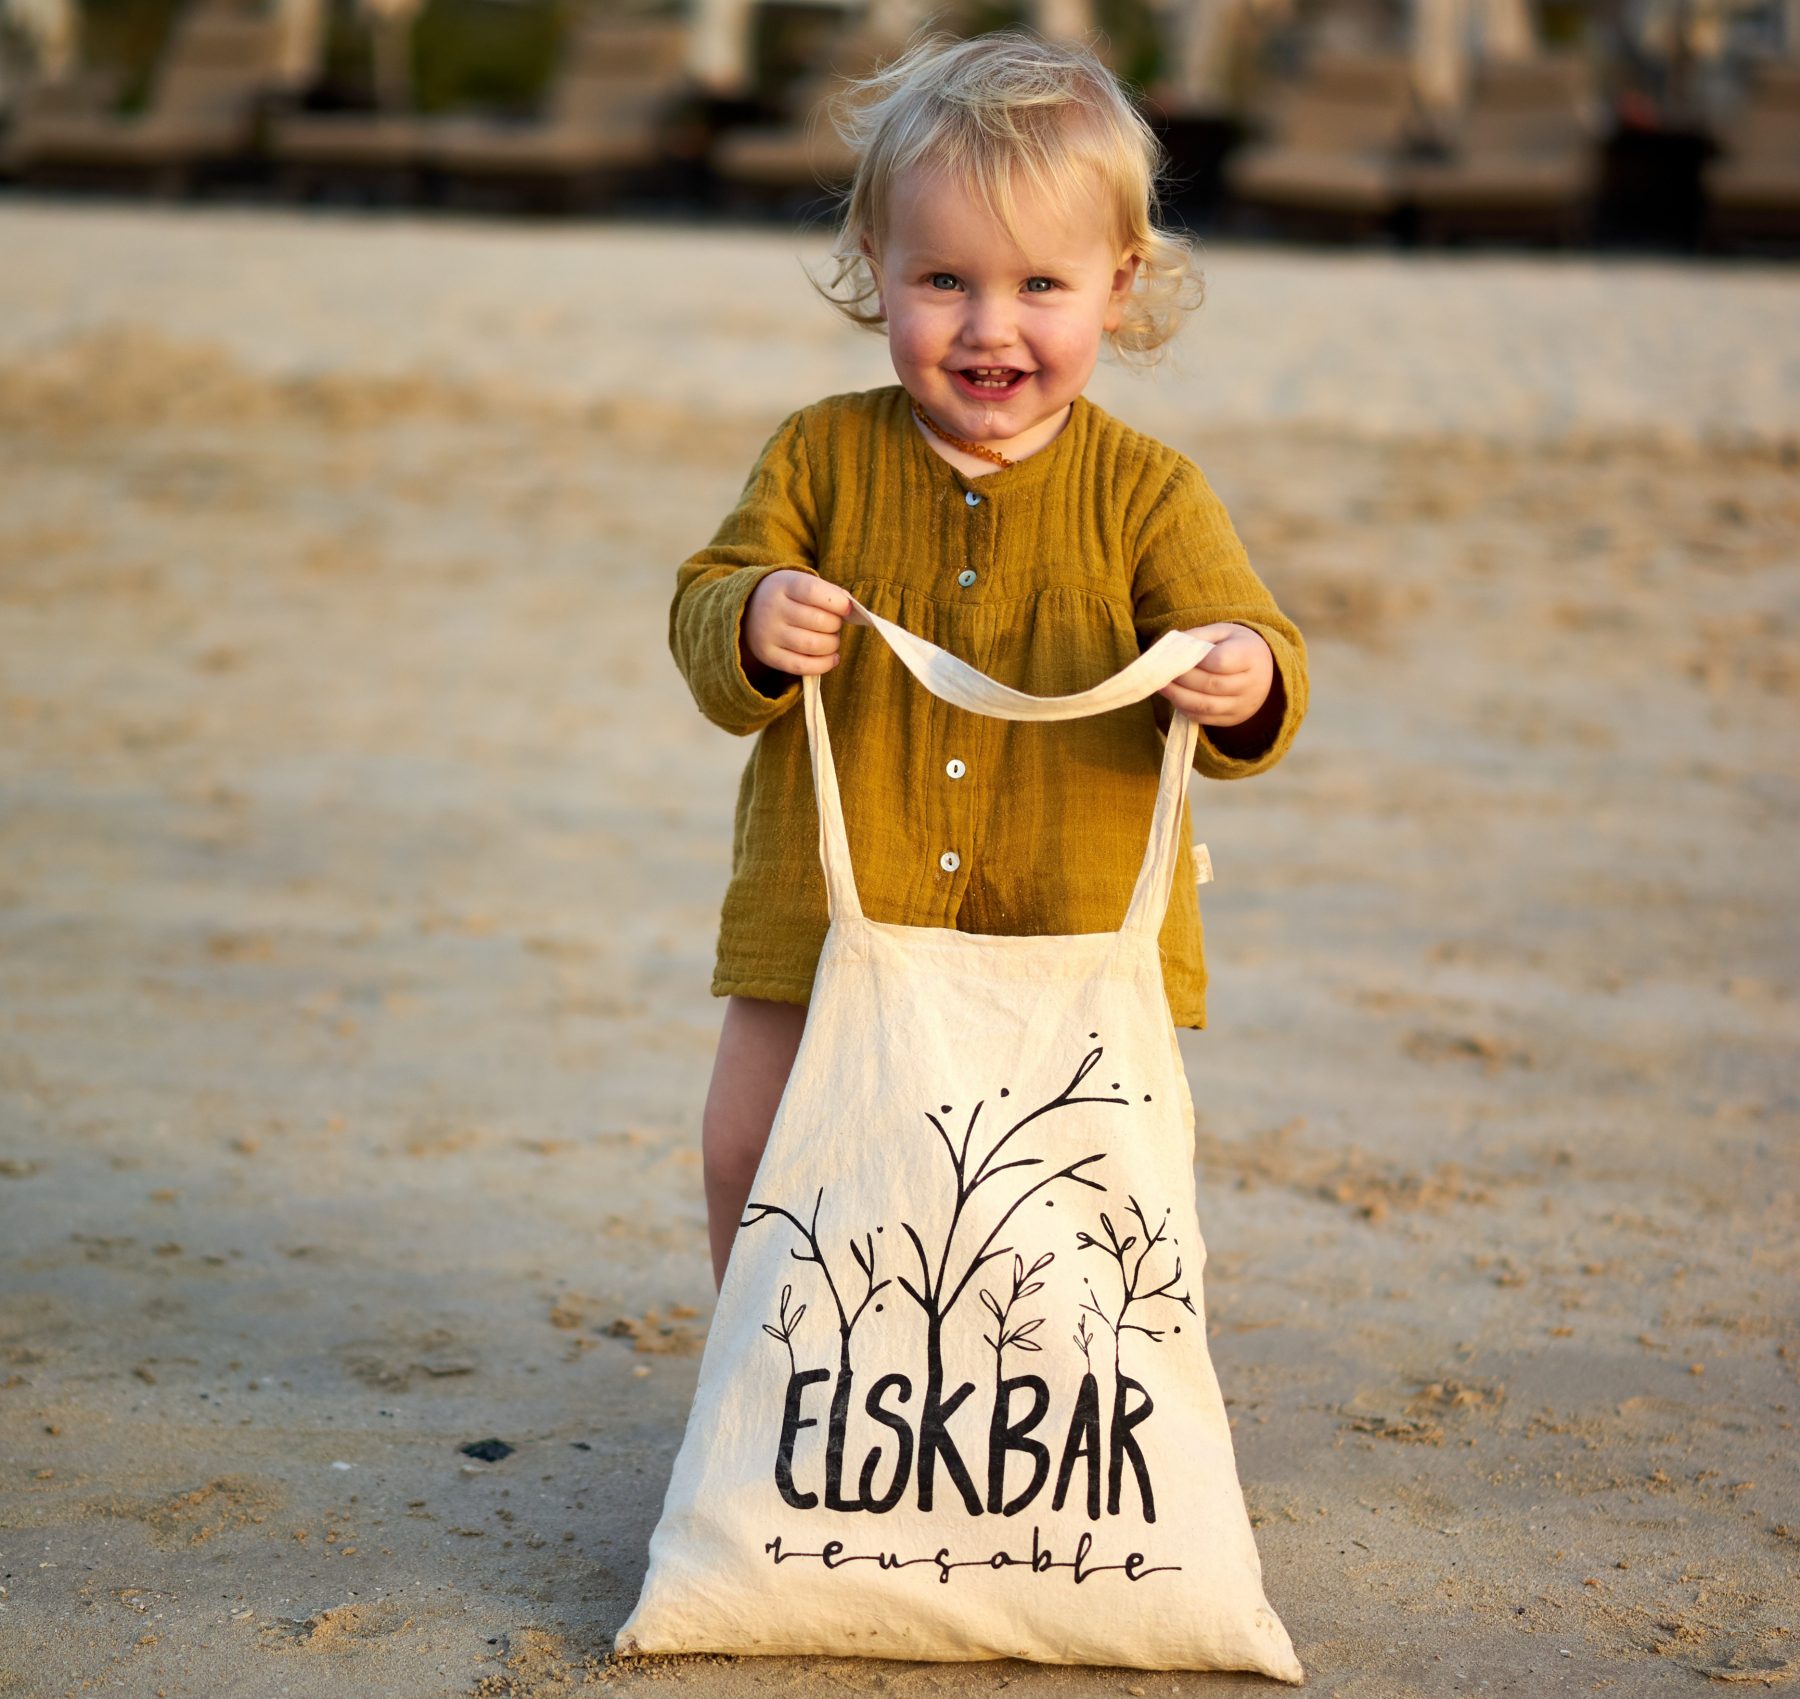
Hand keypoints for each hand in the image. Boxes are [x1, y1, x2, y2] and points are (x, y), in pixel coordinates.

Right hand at [743, 570, 849, 678]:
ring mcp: (769, 634)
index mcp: (782, 585)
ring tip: (831, 640)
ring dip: (832, 644)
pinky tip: (832, 657)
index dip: (838, 603)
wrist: (749, 610)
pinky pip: (801, 666)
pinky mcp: (769, 656)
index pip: (814, 592)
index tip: (847, 609)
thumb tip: (852, 608)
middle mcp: (772, 609)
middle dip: (835, 625)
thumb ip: (829, 592)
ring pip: (812, 645)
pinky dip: (824, 664)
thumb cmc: (787, 596)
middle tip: (834, 625)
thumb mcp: (802, 583)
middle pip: (818, 621)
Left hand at [1157, 623, 1273, 726]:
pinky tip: (1174, 697)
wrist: (1264, 669)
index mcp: (1251, 656)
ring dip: (1178, 697)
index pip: (1220, 661)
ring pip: (1205, 706)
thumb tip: (1170, 649)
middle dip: (1181, 679)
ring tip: (1161, 685)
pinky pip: (1204, 718)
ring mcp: (1244, 705)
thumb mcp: (1222, 632)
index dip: (1195, 660)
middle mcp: (1253, 684)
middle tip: (1160, 672)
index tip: (1177, 655)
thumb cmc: (1236, 646)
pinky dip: (1184, 709)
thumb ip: (1198, 637)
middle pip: (1211, 685)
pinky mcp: (1233, 719)